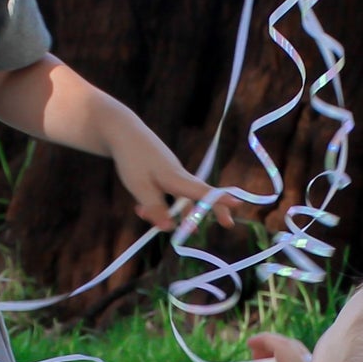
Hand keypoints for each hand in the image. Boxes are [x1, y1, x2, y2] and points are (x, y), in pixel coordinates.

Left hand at [105, 119, 235, 233]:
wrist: (124, 132)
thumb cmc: (132, 158)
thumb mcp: (139, 187)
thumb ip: (155, 209)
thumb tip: (169, 229)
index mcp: (176, 178)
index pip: (202, 192)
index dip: (219, 200)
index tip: (239, 203)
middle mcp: (180, 175)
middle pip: (201, 195)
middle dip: (214, 209)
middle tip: (228, 223)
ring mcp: (174, 174)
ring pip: (181, 198)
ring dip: (176, 214)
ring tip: (170, 224)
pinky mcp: (166, 174)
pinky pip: (170, 193)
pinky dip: (161, 204)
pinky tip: (141, 209)